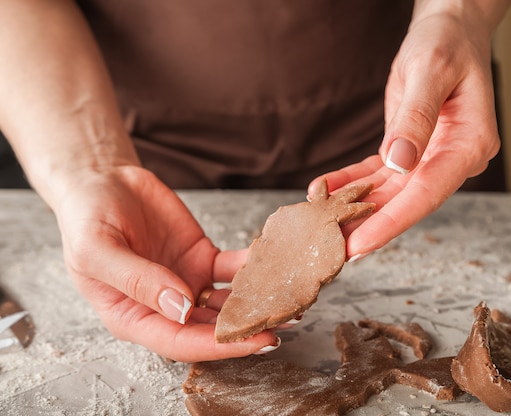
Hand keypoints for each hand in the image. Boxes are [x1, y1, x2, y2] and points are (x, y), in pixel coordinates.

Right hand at [54, 165, 277, 361]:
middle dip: (247, 329)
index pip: (180, 341)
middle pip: (210, 328)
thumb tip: (179, 308)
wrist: (103, 181)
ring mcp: (186, 282)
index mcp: (133, 316)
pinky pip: (232, 268)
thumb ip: (137, 281)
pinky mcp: (202, 258)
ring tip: (291, 301)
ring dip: (256, 304)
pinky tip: (271, 263)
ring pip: (227, 302)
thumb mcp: (97, 250)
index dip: (218, 346)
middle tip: (284, 323)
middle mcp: (164, 306)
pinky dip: (252, 267)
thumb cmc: (87, 218)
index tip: (255, 341)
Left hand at [311, 1, 509, 258]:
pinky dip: (352, 182)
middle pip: (407, 202)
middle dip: (368, 226)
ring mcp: (433, 158)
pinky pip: (378, 174)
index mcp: (469, 144)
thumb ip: (416, 118)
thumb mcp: (430, 72)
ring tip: (322, 228)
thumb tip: (400, 163)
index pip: (427, 192)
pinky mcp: (411, 152)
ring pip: (390, 194)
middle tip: (332, 253)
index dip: (392, 221)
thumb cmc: (447, 43)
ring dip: (355, 209)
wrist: (451, 29)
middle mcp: (453, 158)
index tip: (361, 245)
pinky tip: (326, 189)